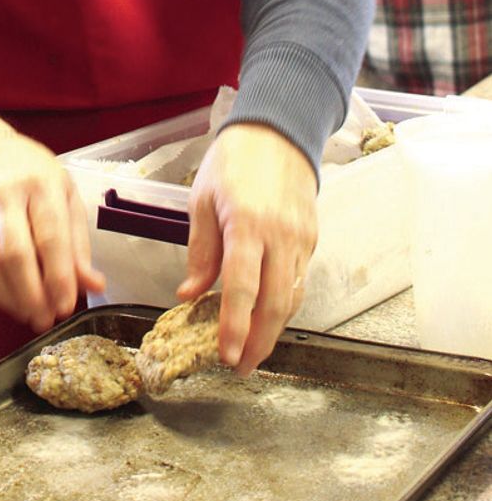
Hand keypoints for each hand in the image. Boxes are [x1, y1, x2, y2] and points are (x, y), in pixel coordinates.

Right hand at [0, 133, 102, 330]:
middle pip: (14, 255)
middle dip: (32, 295)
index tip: (67, 305)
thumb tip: (93, 286)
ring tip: (29, 314)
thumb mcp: (66, 198)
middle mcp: (3, 198)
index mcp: (39, 186)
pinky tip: (6, 302)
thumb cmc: (33, 178)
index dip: (58, 276)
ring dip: (8, 299)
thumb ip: (78, 244)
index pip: (49, 236)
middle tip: (46, 318)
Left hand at [179, 122, 317, 374]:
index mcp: (248, 224)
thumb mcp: (202, 200)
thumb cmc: (234, 161)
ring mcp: (301, 239)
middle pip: (275, 303)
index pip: (242, 288)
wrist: (279, 132)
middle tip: (241, 367)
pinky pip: (298, 282)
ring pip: (292, 298)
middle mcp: (280, 236)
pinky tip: (267, 319)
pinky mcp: (311, 240)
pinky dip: (283, 306)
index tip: (226, 355)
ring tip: (252, 352)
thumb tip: (189, 294)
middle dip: (259, 342)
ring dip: (273, 330)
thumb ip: (200, 251)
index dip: (235, 326)